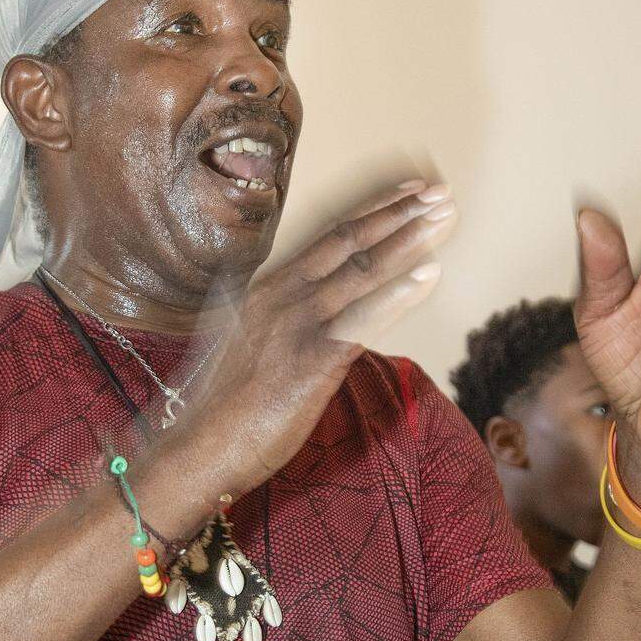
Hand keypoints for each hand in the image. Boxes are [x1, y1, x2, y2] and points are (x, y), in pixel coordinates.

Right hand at [172, 180, 456, 498]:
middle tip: (438, 191)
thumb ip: (278, 323)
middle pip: (348, 242)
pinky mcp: (310, 361)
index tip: (406, 192)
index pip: (326, 238)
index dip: (371, 211)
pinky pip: (361, 320)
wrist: (196, 449)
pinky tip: (428, 274)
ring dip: (408, 240)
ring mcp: (295, 326)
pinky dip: (397, 294)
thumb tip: (306, 319)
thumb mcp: (246, 347)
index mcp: (267, 291)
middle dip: (397, 213)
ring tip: (444, 214)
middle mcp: (281, 297)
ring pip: (360, 271)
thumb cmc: (222, 410)